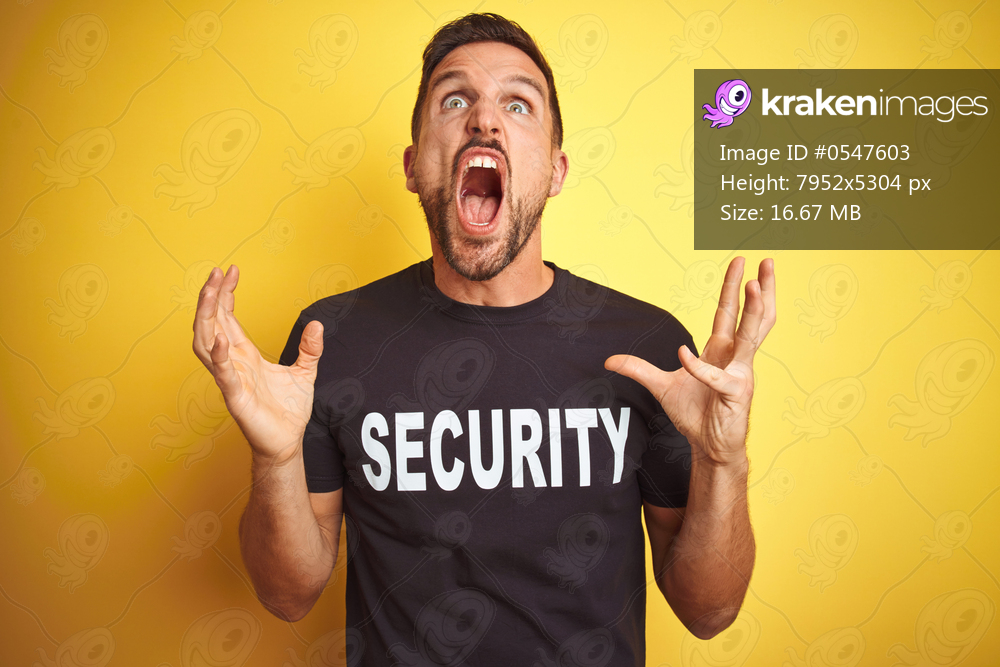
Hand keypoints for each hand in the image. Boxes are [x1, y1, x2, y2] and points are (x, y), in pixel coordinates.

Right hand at [192, 264, 323, 464]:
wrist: (288, 442)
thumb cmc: (289, 410)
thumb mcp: (306, 372)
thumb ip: (310, 348)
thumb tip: (317, 325)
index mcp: (245, 354)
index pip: (227, 316)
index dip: (226, 293)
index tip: (230, 270)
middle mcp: (232, 362)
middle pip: (211, 323)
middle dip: (210, 297)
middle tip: (215, 272)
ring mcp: (230, 378)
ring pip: (206, 343)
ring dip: (205, 318)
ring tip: (209, 293)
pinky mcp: (235, 397)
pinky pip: (221, 374)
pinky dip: (219, 356)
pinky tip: (222, 339)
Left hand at [606, 257, 775, 466]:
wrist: (708, 447)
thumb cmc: (695, 415)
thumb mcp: (661, 386)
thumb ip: (638, 369)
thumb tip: (610, 359)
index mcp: (722, 351)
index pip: (729, 312)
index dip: (733, 287)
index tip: (740, 263)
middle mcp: (736, 358)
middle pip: (752, 316)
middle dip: (760, 288)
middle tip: (766, 261)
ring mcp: (740, 374)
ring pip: (751, 337)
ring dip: (753, 311)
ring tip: (754, 285)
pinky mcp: (735, 394)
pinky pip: (718, 377)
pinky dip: (699, 367)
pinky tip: (683, 356)